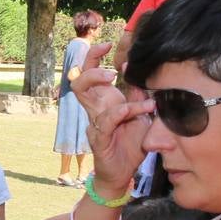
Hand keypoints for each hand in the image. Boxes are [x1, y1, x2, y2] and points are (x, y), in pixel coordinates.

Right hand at [71, 43, 153, 193]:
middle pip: (79, 77)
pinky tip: (134, 109)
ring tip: (114, 75)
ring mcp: (94, 122)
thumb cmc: (130, 145)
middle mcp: (95, 109)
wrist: (122, 175)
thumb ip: (138, 96)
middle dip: (89, 60)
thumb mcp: (141, 116)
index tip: (110, 44)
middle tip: (104, 50)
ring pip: (83, 93)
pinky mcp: (97, 138)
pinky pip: (104, 120)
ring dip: (98, 79)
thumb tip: (139, 72)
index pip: (91, 73)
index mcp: (103, 102)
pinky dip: (120, 111)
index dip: (95, 56)